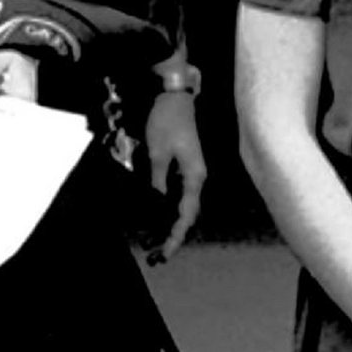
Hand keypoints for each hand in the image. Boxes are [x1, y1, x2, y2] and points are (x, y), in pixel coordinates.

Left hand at [145, 91, 206, 258]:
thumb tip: (154, 208)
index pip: (186, 214)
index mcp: (195, 176)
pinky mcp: (185, 165)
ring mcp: (192, 171)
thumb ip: (157, 182)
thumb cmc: (167, 122)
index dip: (175, 236)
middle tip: (158, 254)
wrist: (173, 97)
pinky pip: (180, 194)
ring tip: (156, 240)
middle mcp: (197, 177)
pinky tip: (159, 215)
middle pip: (189, 214)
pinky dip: (170, 208)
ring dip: (172, 223)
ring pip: (185, 205)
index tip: (164, 253)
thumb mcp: (158, 153)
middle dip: (174, 235)